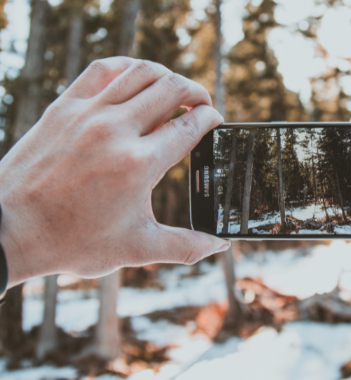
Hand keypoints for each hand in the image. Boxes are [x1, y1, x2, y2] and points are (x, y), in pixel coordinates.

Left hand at [0, 57, 229, 286]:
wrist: (10, 229)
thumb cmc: (72, 241)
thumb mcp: (136, 248)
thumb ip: (185, 246)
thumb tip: (220, 246)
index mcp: (138, 165)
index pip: (189, 126)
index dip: (210, 119)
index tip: (215, 120)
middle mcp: (116, 131)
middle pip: (172, 89)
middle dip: (196, 93)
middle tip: (201, 104)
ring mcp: (88, 114)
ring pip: (141, 72)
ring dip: (167, 77)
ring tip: (174, 90)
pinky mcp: (65, 106)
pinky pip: (104, 69)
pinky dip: (128, 67)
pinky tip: (136, 78)